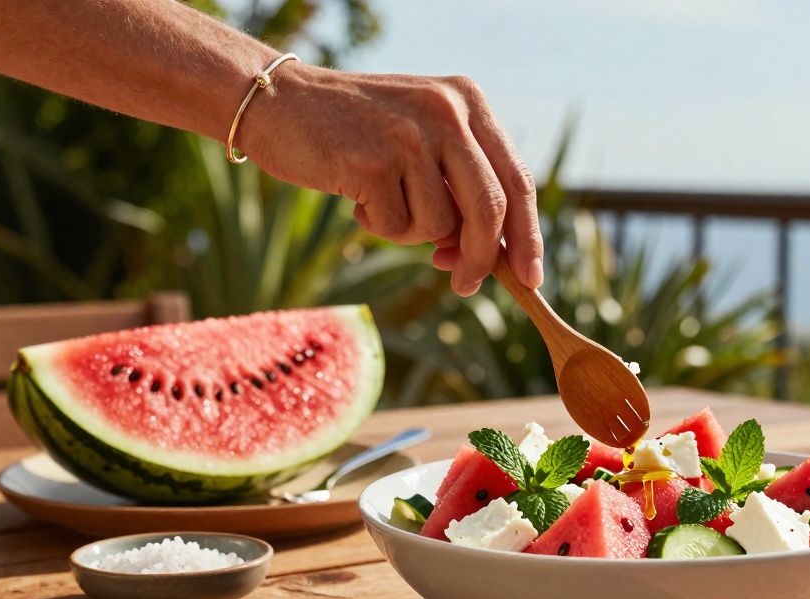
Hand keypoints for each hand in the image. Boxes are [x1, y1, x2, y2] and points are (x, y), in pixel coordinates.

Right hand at [242, 65, 542, 295]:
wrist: (278, 101)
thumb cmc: (355, 131)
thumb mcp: (422, 138)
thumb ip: (460, 183)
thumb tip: (496, 257)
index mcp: (468, 101)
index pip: (517, 179)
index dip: (528, 234)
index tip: (531, 276)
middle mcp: (447, 111)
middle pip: (491, 209)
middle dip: (482, 258)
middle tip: (466, 285)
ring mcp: (410, 136)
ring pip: (441, 225)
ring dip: (411, 232)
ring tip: (380, 201)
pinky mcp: (373, 161)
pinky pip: (398, 228)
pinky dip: (378, 226)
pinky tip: (355, 195)